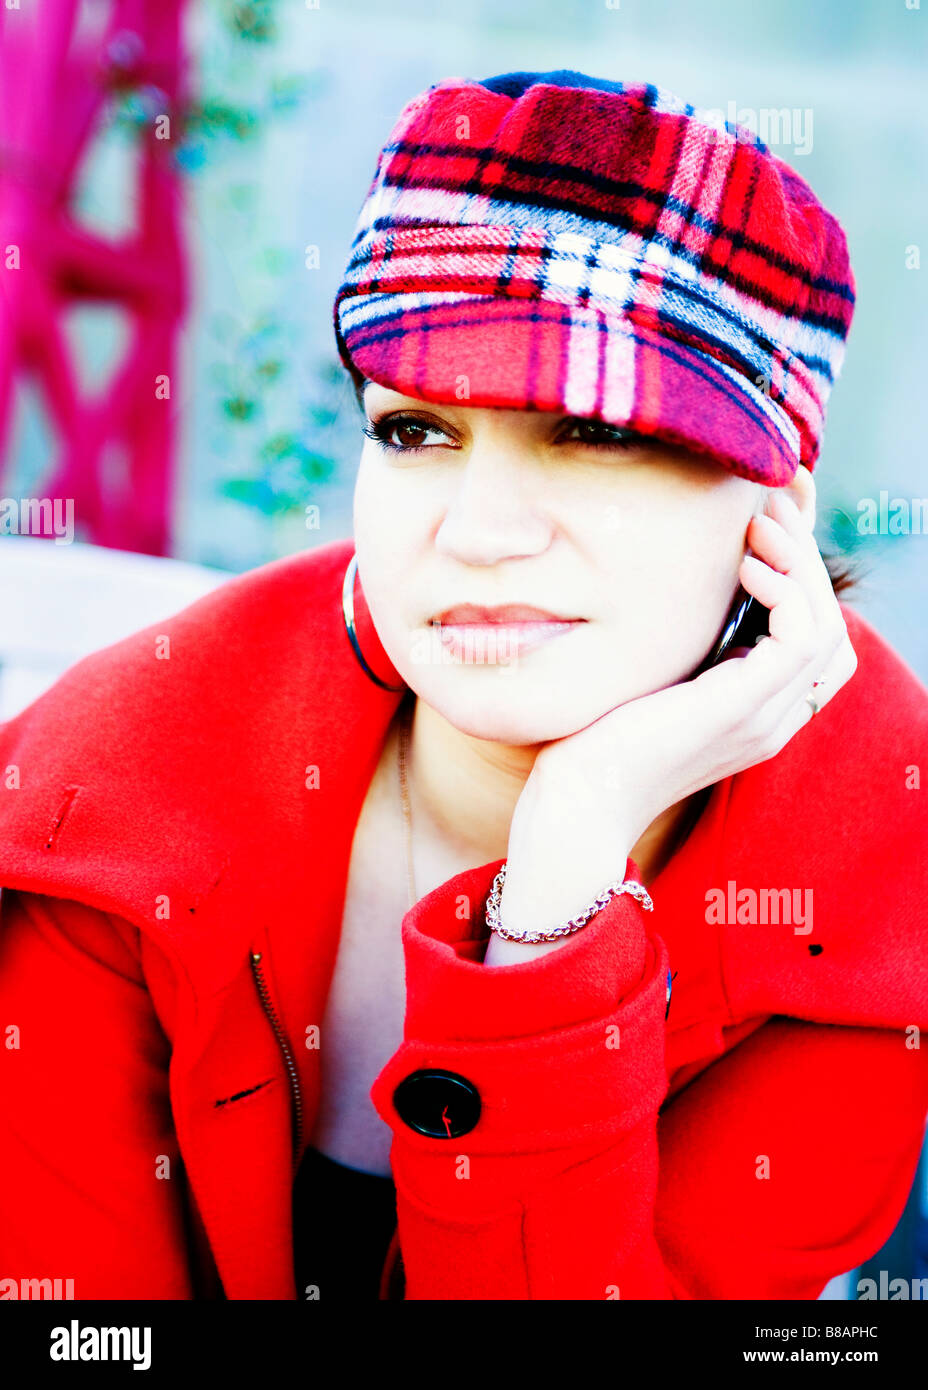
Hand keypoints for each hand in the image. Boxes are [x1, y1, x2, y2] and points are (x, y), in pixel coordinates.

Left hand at [488, 478, 857, 960]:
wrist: (574, 808)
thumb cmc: (591, 750)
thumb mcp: (644, 688)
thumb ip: (672, 654)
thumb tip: (665, 593)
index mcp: (754, 719)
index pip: (812, 646)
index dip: (800, 581)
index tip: (761, 529)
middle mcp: (772, 722)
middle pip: (830, 630)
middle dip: (806, 560)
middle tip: (767, 509)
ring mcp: (763, 719)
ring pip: (826, 626)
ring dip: (799, 564)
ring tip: (757, 526)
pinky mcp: (741, 708)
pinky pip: (801, 636)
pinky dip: (785, 589)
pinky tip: (744, 564)